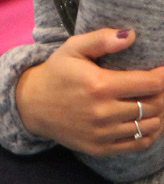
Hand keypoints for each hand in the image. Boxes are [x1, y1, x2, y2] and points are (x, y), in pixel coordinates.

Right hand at [16, 29, 163, 154]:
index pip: (148, 83)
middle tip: (160, 87)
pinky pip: (138, 144)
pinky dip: (150, 134)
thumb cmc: (57, 72)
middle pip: (153, 105)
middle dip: (163, 94)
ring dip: (159, 114)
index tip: (163, 71)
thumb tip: (131, 35)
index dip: (162, 76)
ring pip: (149, 126)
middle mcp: (104, 112)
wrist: (33, 104)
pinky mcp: (101, 148)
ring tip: (157, 103)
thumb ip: (101, 40)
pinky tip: (149, 122)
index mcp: (100, 85)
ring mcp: (103, 133)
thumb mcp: (72, 48)